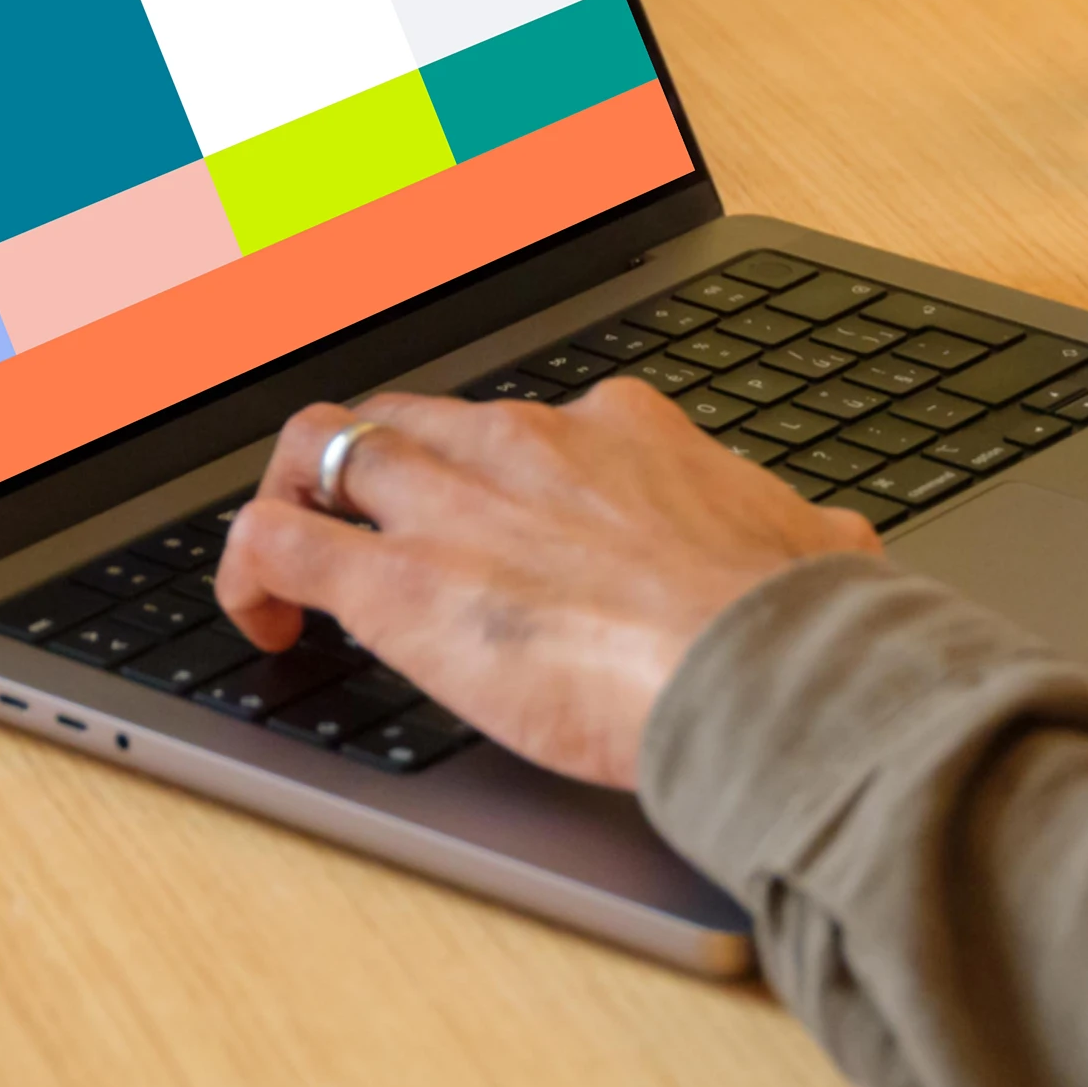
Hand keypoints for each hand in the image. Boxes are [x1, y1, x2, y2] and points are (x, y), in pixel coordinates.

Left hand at [213, 381, 879, 787]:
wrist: (759, 667)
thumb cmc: (794, 626)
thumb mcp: (815, 554)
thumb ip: (807, 544)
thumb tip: (841, 554)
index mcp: (623, 431)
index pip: (532, 422)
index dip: (500, 469)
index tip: (496, 514)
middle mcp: (524, 443)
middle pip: (415, 418)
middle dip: (382, 466)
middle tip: (376, 530)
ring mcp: (451, 502)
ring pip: (329, 447)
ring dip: (302, 494)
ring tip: (295, 560)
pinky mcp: (394, 580)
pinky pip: (277, 539)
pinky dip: (246, 570)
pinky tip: (259, 621)